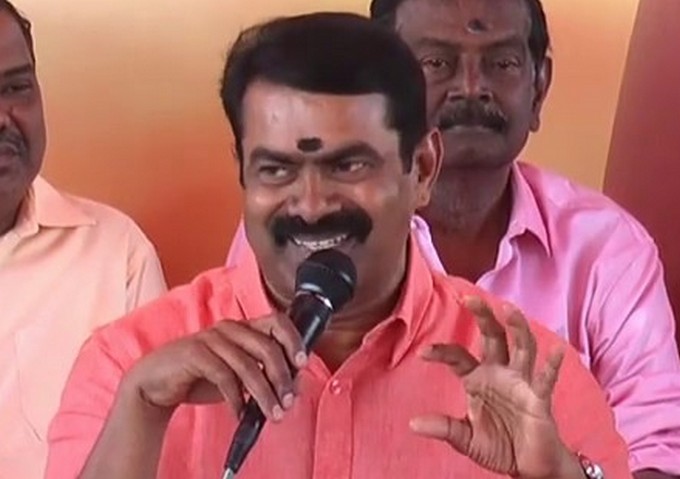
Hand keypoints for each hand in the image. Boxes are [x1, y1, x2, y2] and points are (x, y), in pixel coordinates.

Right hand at [122, 313, 306, 421]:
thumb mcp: (237, 374)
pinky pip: (224, 377)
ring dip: (264, 394)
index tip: (302, 364)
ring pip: (248, 365)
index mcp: (243, 327)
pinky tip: (240, 414)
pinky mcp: (194, 353)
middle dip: (282, 377)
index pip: (276, 321)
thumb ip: (263, 374)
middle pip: (267, 346)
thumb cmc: (201, 377)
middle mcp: (229, 328)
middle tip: (288, 401)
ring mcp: (211, 338)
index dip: (293, 340)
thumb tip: (295, 384)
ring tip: (272, 414)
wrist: (156, 383)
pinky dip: (237, 399)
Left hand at [410, 297, 580, 478]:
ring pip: (521, 347)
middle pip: (493, 336)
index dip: (442, 352)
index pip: (458, 356)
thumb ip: (445, 428)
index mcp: (477, 378)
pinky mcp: (539, 397)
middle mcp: (500, 372)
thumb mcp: (466, 438)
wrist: (527, 466)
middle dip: (483, 316)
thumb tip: (413, 423)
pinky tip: (557, 349)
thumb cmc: (497, 445)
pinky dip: (552, 364)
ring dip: (517, 327)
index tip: (424, 352)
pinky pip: (546, 378)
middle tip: (469, 299)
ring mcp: (521, 382)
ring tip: (508, 309)